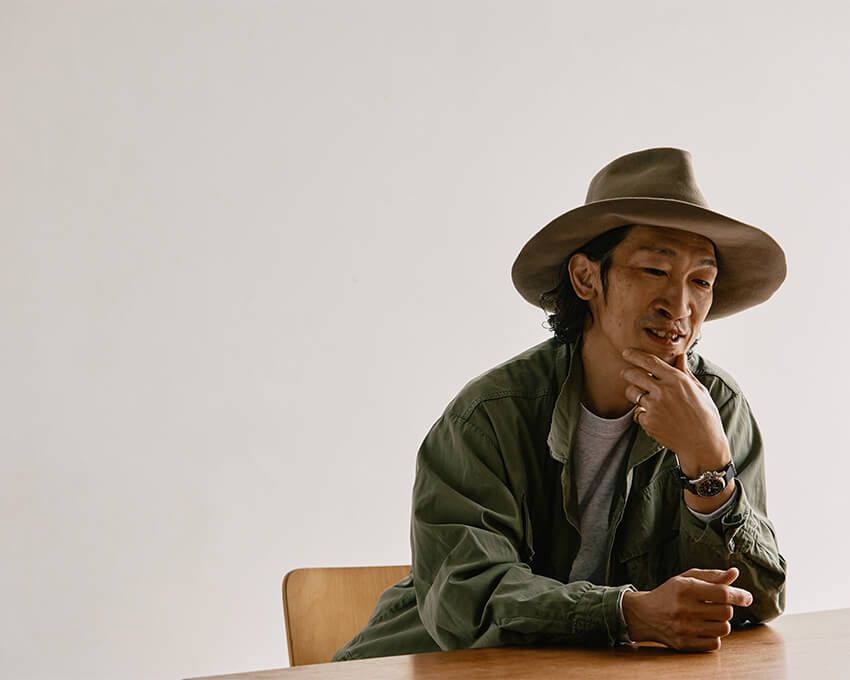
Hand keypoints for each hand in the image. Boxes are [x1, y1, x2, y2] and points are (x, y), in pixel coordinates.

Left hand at [621, 349, 728, 475]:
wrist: (703, 444)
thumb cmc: (704, 415)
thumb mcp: (698, 390)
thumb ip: (684, 372)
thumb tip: (680, 356)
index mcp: (677, 380)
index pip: (649, 361)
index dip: (635, 355)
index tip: (626, 352)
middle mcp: (663, 391)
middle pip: (633, 374)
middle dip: (626, 372)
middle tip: (626, 373)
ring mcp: (654, 407)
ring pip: (631, 393)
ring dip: (633, 393)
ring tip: (643, 398)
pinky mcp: (648, 421)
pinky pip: (637, 412)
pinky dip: (642, 414)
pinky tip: (655, 418)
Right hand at [622, 567, 751, 650]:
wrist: (644, 614)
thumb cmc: (669, 593)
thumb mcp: (686, 579)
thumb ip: (712, 576)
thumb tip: (735, 573)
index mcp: (685, 588)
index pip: (722, 593)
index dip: (739, 595)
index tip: (746, 597)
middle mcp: (684, 609)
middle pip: (726, 612)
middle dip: (725, 608)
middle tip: (715, 605)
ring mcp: (684, 628)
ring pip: (723, 629)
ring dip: (720, 623)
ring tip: (708, 617)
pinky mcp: (685, 644)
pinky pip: (715, 643)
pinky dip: (714, 636)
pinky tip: (703, 629)